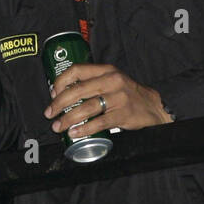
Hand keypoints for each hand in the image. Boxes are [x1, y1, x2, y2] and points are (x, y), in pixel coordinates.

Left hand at [45, 63, 171, 135]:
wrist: (154, 106)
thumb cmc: (128, 94)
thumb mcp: (112, 80)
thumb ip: (92, 82)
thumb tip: (63, 93)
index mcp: (106, 70)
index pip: (77, 70)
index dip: (61, 82)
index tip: (52, 94)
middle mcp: (112, 81)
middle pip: (78, 91)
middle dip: (59, 104)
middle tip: (50, 114)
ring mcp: (119, 98)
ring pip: (86, 108)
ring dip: (68, 118)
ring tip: (59, 126)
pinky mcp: (123, 114)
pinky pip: (99, 122)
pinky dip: (84, 129)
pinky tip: (75, 133)